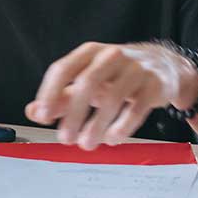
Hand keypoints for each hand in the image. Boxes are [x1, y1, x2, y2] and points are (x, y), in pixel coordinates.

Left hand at [24, 42, 197, 149]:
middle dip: (73, 114)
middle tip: (65, 138)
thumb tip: (33, 112)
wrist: (164, 66)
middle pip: (87, 83)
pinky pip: (137, 107)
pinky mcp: (155, 84)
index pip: (63, 68)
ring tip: (87, 144)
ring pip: (113, 98)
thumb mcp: (88, 81)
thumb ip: (60, 97)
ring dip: (97, 125)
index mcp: (90, 53)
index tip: (42, 116)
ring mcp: (135, 68)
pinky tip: (112, 139)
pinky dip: (122, 126)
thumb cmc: (117, 75)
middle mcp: (111, 55)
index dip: (50, 93)